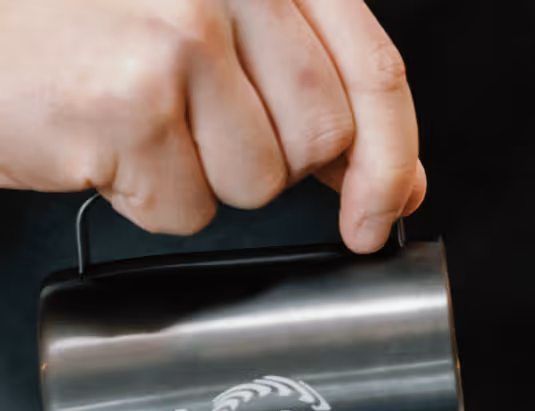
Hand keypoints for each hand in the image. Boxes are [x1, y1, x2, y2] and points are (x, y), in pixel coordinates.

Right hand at [0, 0, 424, 250]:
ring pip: (260, 181)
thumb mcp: (215, 30)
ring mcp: (176, 35)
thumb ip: (311, 88)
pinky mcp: (128, 102)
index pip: (374, 69)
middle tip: (199, 127)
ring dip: (205, 179)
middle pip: (322, 137)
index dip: (391, 158)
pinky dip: (149, 200)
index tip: (381, 210)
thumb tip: (400, 181)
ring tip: (141, 123)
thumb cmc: (85, 29)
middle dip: (273, 161)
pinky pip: (189, 209)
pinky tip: (106, 144)